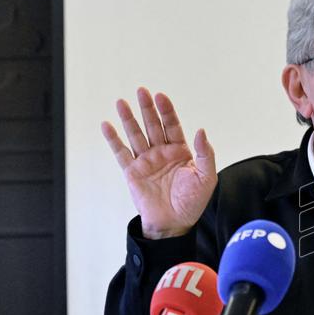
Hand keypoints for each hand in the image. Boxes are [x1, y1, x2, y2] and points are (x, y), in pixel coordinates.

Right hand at [101, 87, 216, 238]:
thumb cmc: (193, 202)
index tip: (161, 96)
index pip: (172, 126)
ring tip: (121, 102)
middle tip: (141, 91)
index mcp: (180, 151)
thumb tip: (201, 130)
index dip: (167, 111)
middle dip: (147, 108)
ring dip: (128, 119)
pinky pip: (121, 153)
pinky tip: (107, 125)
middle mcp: (162, 153)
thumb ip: (206, 153)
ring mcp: (146, 161)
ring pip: (136, 135)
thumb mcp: (206, 177)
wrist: (174, 223)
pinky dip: (113, 139)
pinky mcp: (132, 172)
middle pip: (153, 125)